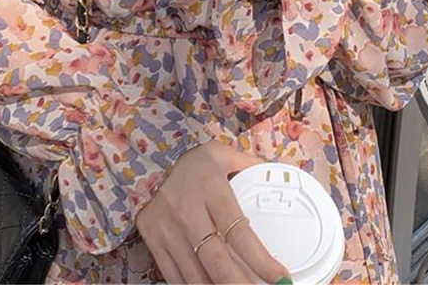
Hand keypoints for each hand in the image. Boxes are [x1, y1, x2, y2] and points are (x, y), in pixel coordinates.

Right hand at [135, 139, 291, 283]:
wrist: (147, 162)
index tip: (280, 277)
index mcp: (211, 189)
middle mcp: (188, 212)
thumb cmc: (190, 163)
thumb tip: (278, 172)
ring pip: (197, 277)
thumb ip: (248, 164)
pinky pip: (175, 278)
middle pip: (218, 263)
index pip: (240, 233)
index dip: (262, 260)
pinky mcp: (154, 243)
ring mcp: (168, 231)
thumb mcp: (220, 154)